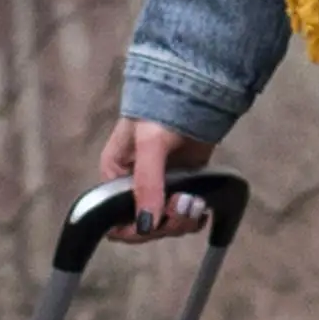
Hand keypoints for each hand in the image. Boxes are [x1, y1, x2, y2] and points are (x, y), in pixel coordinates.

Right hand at [105, 119, 213, 233]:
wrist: (193, 89)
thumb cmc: (160, 109)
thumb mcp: (149, 144)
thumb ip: (147, 183)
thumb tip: (147, 224)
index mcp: (116, 178)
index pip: (116, 220)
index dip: (134, 230)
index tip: (154, 225)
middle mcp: (135, 187)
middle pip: (146, 226)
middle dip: (166, 223)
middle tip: (184, 203)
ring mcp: (161, 188)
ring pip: (168, 223)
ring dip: (183, 219)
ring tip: (195, 202)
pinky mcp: (183, 185)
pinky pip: (185, 214)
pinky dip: (194, 216)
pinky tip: (202, 208)